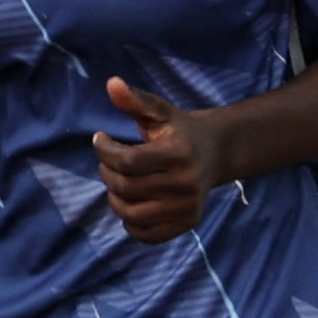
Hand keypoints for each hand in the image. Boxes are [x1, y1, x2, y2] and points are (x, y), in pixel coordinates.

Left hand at [92, 73, 229, 241]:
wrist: (217, 152)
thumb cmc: (180, 130)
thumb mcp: (160, 111)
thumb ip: (135, 100)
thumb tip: (111, 83)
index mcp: (178, 153)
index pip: (127, 161)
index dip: (104, 151)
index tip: (100, 140)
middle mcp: (186, 183)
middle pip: (126, 188)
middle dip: (106, 173)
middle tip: (106, 163)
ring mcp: (188, 207)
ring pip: (131, 215)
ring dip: (114, 199)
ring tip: (116, 184)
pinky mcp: (188, 223)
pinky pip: (147, 234)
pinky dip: (131, 223)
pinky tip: (130, 203)